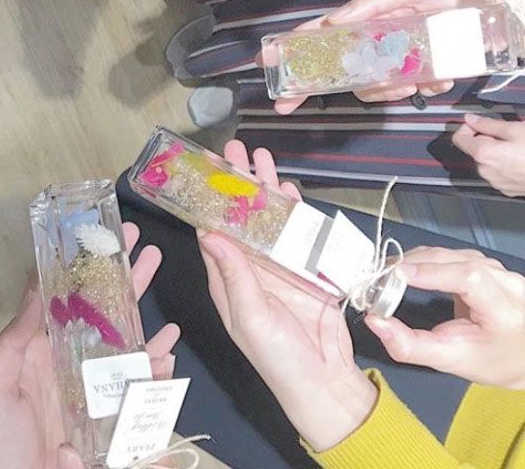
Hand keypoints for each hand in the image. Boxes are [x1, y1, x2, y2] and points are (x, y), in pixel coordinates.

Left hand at [0, 222, 180, 468]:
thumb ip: (14, 341)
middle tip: (142, 246)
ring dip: (145, 315)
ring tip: (161, 289)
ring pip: (127, 341)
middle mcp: (72, 361)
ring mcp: (95, 386)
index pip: (67, 299)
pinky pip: (140, 384)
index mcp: (42, 350)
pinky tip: (168, 350)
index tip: (101, 239)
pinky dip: (157, 366)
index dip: (85, 269)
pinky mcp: (113, 412)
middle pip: (103, 311)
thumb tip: (34, 288)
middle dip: (124, 278)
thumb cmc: (3, 447)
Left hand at [197, 141, 376, 451]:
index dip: (208, 199)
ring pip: (269, 217)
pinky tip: (287, 187)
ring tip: (259, 155)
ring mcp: (279, 265)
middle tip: (233, 149)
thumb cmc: (278, 357)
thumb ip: (233, 275)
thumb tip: (208, 233)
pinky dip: (294, 209)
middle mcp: (250, 267)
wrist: (325, 381)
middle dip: (237, 182)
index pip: (212, 229)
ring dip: (264, 187)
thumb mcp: (250, 316)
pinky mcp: (307, 267)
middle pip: (241, 215)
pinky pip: (299, 231)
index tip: (203, 169)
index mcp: (228, 278)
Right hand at [265, 0, 487, 113]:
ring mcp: (395, 63)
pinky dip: (422, 89)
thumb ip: (370, 4)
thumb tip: (334, 21)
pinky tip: (438, 76)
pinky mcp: (421, 77)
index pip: (318, 35)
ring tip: (409, 83)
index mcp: (363, 20)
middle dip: (307, 87)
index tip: (265, 62)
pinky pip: (409, 92)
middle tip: (286, 105)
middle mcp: (373, 45)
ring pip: (369, 89)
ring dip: (382, 92)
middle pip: (333, 71)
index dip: (290, 48)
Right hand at [366, 246, 524, 388]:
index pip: (470, 279)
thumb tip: (374, 321)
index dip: (431, 272)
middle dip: (415, 264)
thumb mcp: (449, 360)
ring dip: (418, 259)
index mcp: (505, 311)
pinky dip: (427, 259)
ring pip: (452, 253)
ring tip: (391, 273)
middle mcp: (508, 284)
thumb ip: (408, 346)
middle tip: (381, 275)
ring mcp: (500, 270)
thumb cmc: (491, 360)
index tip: (397, 274)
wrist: (520, 354)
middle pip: (456, 261)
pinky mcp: (488, 264)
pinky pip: (453, 254)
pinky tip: (411, 269)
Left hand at [452, 114, 524, 197]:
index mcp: (483, 154)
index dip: (467, 128)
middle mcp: (485, 171)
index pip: (458, 138)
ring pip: (486, 161)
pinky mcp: (506, 189)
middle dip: (486, 139)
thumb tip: (471, 119)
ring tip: (518, 147)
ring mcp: (496, 182)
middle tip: (507, 134)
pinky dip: (504, 164)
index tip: (479, 123)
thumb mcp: (515, 129)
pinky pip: (497, 172)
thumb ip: (488, 124)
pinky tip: (520, 158)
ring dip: (496, 152)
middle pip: (474, 150)